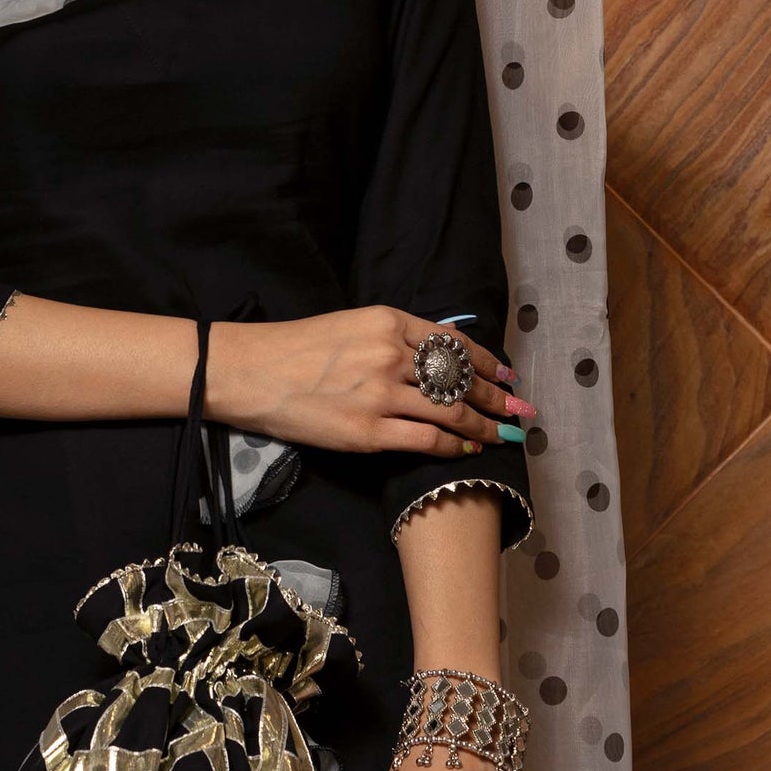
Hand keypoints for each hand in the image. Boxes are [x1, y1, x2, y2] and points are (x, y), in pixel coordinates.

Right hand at [204, 304, 531, 455]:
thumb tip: (432, 358)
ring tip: (505, 435)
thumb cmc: (294, 348)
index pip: (453, 343)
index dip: (486, 362)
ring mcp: (381, 395)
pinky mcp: (367, 432)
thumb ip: (390, 338)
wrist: (249, 372)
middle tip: (520, 411)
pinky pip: (426, 440)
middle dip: (496, 398)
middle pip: (460, 379)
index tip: (506, 375)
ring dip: (484, 425)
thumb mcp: (349, 326)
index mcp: (387, 321)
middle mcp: (391, 354)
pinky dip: (453, 445)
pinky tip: (467, 448)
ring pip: (451, 412)